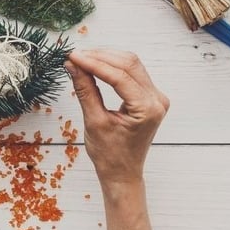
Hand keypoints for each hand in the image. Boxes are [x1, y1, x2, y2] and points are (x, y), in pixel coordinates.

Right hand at [65, 50, 169, 186]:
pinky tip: (94, 65)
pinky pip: (132, 73)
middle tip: (74, 56)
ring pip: (131, 64)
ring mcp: (156, 97)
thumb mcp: (94, 121)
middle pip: (129, 64)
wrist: (122, 173)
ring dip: (105, 58)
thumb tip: (73, 65)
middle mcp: (157, 100)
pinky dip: (112, 66)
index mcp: (147, 110)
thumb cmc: (110, 155)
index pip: (119, 76)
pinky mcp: (150, 96)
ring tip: (81, 59)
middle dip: (100, 56)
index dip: (94, 63)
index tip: (72, 56)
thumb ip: (85, 90)